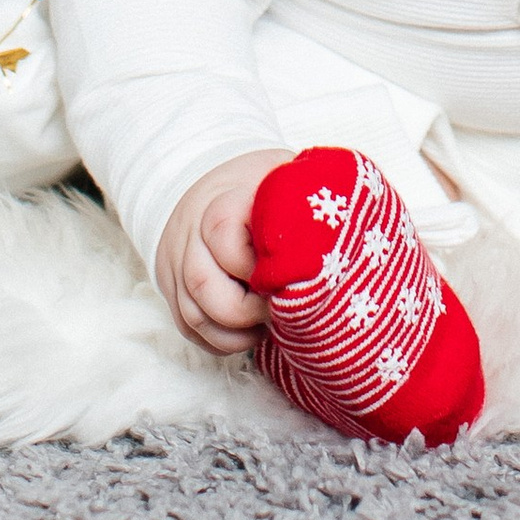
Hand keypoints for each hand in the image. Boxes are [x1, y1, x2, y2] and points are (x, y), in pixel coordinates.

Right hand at [154, 150, 291, 358]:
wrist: (212, 182)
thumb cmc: (263, 185)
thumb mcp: (286, 177)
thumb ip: (304, 198)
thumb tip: (347, 230)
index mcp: (222, 198)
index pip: (223, 231)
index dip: (256, 265)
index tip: (289, 277)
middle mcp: (191, 231)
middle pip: (203, 283)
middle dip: (247, 311)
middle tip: (282, 311)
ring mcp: (176, 262)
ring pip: (194, 315)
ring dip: (235, 334)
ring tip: (269, 325)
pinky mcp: (172, 288)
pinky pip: (189, 330)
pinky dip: (221, 341)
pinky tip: (249, 334)